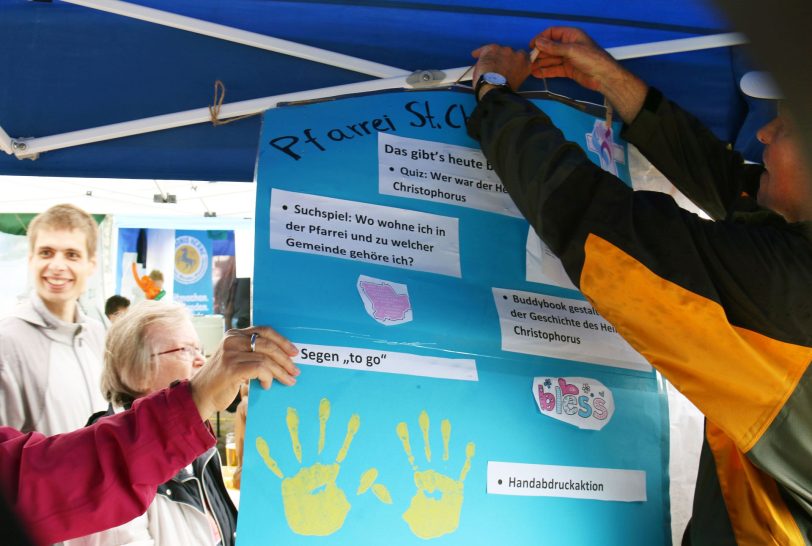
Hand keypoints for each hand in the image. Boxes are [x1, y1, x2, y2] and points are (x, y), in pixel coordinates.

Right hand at [190, 326, 298, 418]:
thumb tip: (281, 358)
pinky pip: (260, 369)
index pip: (264, 331)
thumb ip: (251, 354)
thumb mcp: (236, 360)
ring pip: (266, 358)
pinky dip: (268, 378)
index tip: (294, 352)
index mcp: (234, 335)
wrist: (199, 396)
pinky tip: (267, 385)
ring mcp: (231, 353)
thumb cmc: (221, 381)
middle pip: (268, 344)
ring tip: (288, 380)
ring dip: (281, 371)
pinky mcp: (232, 367)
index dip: (282, 340)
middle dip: (285, 358)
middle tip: (295, 370)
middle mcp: (232, 340)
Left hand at [471, 44, 530, 94]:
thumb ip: (514, 72)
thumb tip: (506, 72)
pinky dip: (479, 52)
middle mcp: (517, 54)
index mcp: (526, 63)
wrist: (495, 88)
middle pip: (509, 53)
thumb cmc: (505, 90)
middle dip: (503, 58)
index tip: (508, 64)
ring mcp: (505, 50)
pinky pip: (485, 49)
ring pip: (498, 50)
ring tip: (486, 63)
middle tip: (496, 66)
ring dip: (493, 56)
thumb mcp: (516, 81)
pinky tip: (475, 55)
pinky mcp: (492, 49)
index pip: (521, 57)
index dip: (513, 60)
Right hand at [530, 27, 646, 121]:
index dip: (541, 38)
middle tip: (528, 60)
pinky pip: (554, 69)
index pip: (552, 33)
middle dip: (539, 53)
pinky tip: (537, 74)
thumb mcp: (571, 50)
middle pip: (550, 47)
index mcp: (570, 35)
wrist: (603, 76)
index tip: (531, 46)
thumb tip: (538, 42)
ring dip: (541, 63)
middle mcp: (568, 45)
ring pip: (551, 59)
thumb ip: (554, 47)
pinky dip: (546, 71)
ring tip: (529, 68)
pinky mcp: (568, 70)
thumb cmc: (591, 59)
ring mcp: (568, 58)